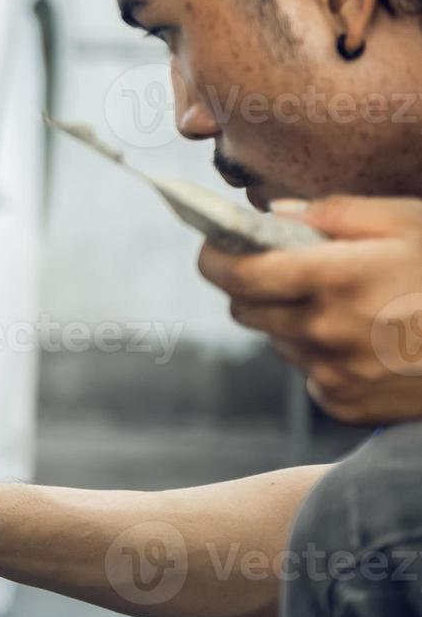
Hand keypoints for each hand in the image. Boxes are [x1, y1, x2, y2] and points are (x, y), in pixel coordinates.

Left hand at [198, 196, 421, 425]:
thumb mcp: (409, 222)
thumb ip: (334, 213)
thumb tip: (273, 214)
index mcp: (336, 278)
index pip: (238, 273)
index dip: (215, 257)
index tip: (214, 247)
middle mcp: (326, 331)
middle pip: (245, 311)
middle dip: (253, 288)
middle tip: (281, 271)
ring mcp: (333, 373)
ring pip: (277, 341)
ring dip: (292, 321)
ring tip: (343, 305)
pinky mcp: (344, 403)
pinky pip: (308, 373)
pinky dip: (322, 355)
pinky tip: (366, 341)